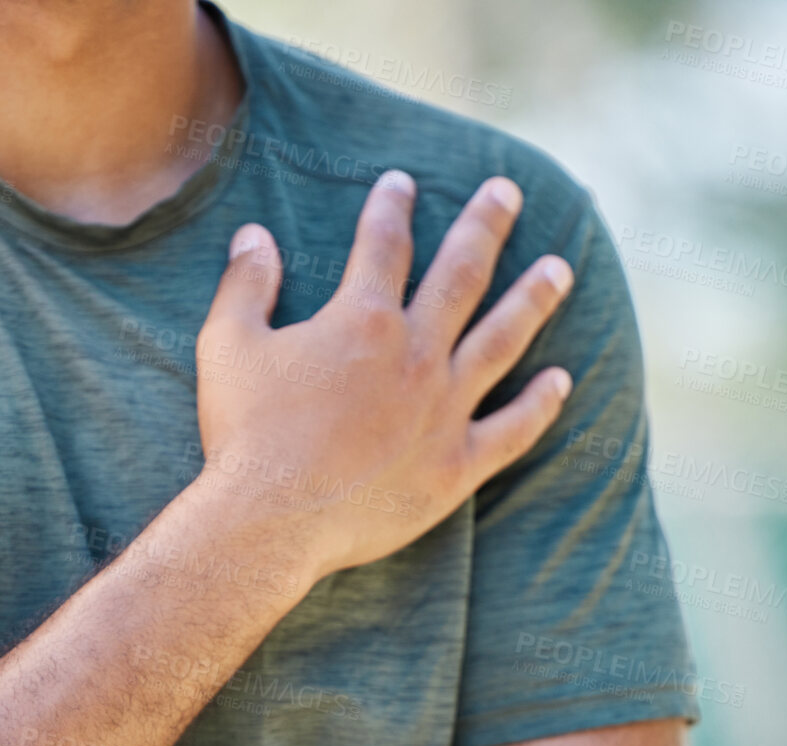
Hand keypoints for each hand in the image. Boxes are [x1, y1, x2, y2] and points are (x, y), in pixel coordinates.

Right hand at [194, 171, 573, 578]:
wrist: (269, 522)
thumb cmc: (243, 434)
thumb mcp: (226, 346)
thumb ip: (245, 285)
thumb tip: (253, 235)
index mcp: (363, 319)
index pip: (384, 245)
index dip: (391, 208)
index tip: (401, 183)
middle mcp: (416, 355)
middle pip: (462, 275)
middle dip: (484, 226)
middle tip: (506, 193)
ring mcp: (443, 410)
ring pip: (502, 340)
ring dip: (533, 299)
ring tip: (558, 270)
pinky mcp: (454, 466)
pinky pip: (511, 430)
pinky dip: (538, 405)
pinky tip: (559, 382)